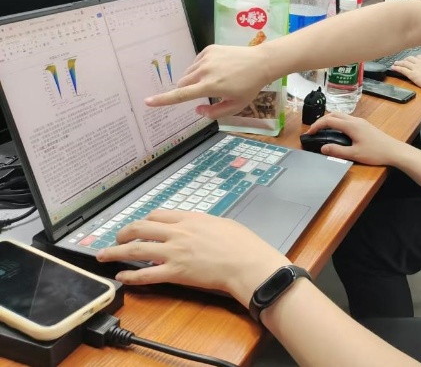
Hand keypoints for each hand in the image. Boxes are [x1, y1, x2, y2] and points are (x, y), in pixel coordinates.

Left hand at [96, 210, 288, 306]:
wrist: (246, 263)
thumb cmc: (242, 244)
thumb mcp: (223, 223)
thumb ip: (204, 223)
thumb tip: (197, 227)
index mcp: (190, 219)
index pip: (157, 214)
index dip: (144, 220)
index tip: (140, 226)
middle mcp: (178, 233)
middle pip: (140, 228)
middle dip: (123, 233)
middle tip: (116, 239)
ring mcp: (174, 253)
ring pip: (136, 250)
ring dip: (115, 252)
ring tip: (103, 256)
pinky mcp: (175, 273)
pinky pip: (146, 274)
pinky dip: (130, 276)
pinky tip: (122, 276)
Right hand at [145, 44, 271, 119]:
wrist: (261, 62)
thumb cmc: (249, 87)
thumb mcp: (235, 106)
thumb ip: (214, 112)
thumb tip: (197, 110)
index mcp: (210, 86)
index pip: (181, 95)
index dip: (163, 100)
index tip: (148, 101)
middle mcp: (205, 71)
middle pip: (182, 83)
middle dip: (186, 90)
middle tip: (203, 93)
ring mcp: (206, 58)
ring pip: (189, 73)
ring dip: (194, 80)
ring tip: (215, 80)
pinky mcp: (209, 49)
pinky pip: (196, 62)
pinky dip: (201, 69)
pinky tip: (217, 70)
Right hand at [306, 113, 406, 165]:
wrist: (394, 151)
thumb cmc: (376, 152)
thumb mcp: (355, 154)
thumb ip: (337, 151)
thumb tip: (323, 148)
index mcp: (351, 125)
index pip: (329, 120)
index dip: (317, 125)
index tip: (309, 132)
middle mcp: (355, 120)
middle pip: (334, 114)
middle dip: (321, 120)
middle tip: (314, 130)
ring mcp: (361, 122)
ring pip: (341, 116)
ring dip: (330, 120)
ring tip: (323, 130)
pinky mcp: (364, 125)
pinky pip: (347, 119)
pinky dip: (337, 122)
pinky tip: (337, 132)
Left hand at [391, 55, 420, 95]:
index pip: (419, 57)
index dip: (414, 59)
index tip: (412, 60)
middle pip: (410, 58)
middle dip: (405, 59)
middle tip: (402, 61)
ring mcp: (416, 68)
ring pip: (404, 63)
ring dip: (399, 63)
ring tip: (395, 63)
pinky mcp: (412, 74)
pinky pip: (402, 70)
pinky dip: (396, 68)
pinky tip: (393, 68)